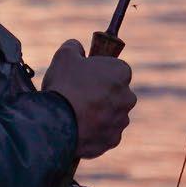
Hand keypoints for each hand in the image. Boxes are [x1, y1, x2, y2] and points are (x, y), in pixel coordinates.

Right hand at [42, 40, 135, 159]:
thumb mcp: (64, 56)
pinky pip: (104, 135)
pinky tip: (77, 131)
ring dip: (98, 116)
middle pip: (115, 95)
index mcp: (122, 73)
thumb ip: (73, 47)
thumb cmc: (63, 86)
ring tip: (74, 117)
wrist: (56, 122)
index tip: (85, 78)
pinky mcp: (113, 140)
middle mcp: (128, 97)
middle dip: (101, 97)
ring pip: (111, 116)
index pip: (116, 70)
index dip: (100, 74)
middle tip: (78, 99)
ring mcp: (122, 120)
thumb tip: (76, 46)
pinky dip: (94, 134)